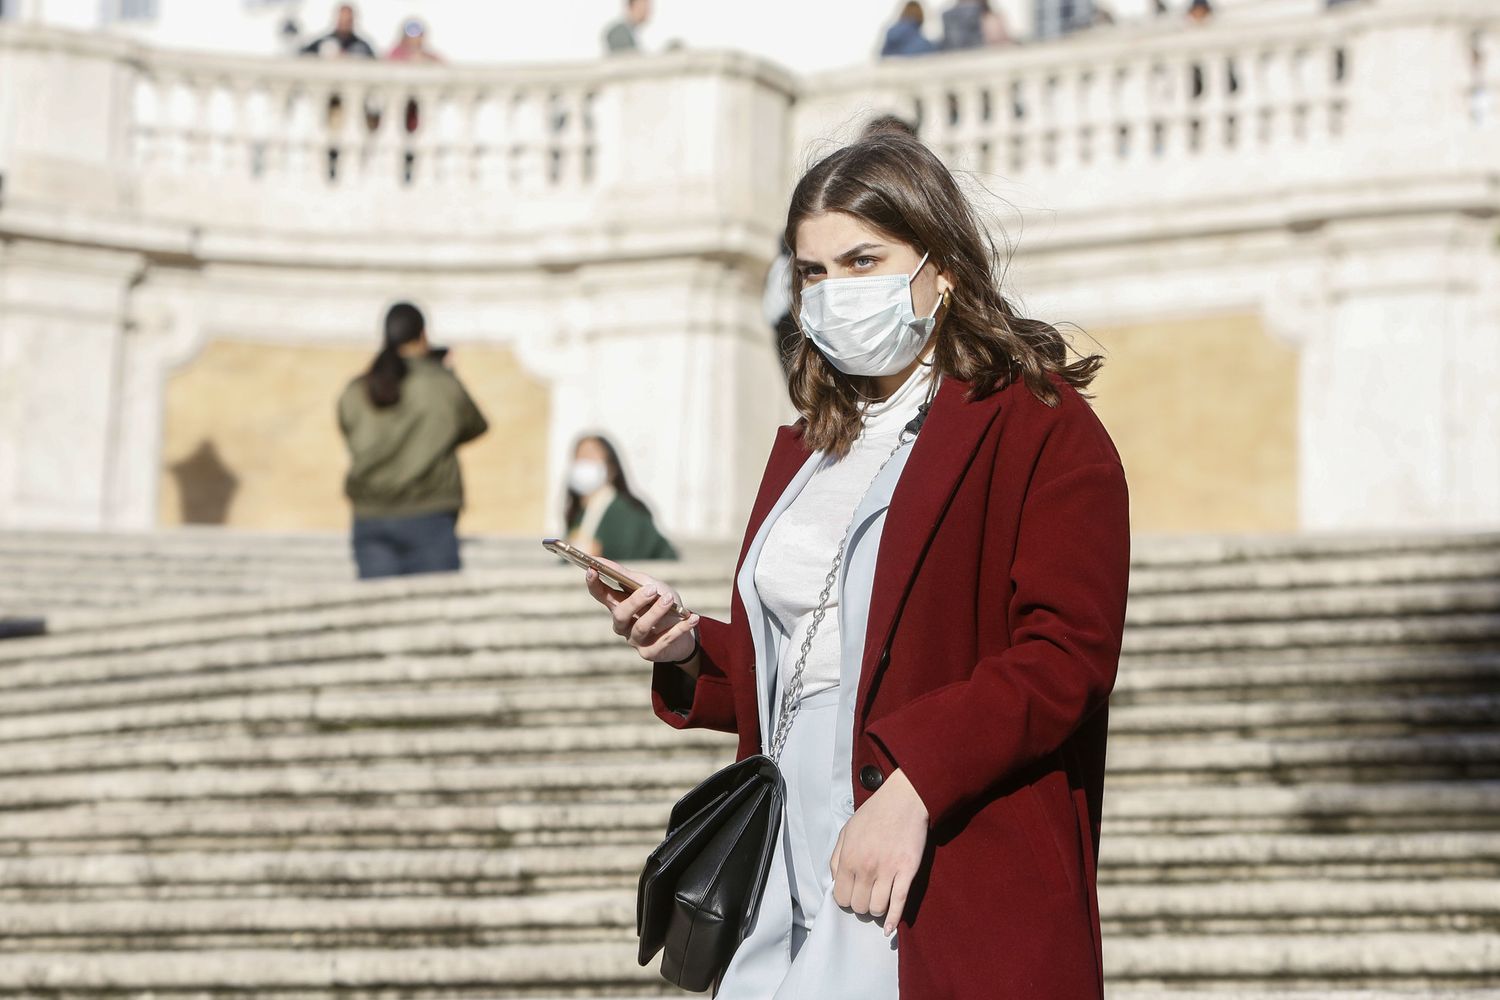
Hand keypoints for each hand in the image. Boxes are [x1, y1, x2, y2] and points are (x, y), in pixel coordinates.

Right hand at [584, 556, 699, 667]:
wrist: (686, 631)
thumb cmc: (664, 604)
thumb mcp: (650, 585)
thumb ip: (630, 577)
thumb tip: (605, 562)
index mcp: (619, 605)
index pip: (600, 595)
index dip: (594, 584)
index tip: (592, 569)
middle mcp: (623, 624)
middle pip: (619, 614)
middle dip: (634, 601)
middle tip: (651, 590)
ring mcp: (635, 640)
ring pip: (640, 628)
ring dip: (656, 613)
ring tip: (669, 600)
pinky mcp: (651, 653)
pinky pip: (664, 640)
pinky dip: (679, 628)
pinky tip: (691, 617)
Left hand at [829, 768, 928, 935]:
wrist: (904, 800)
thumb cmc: (874, 813)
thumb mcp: (846, 831)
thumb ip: (837, 857)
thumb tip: (834, 881)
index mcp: (848, 858)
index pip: (841, 897)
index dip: (846, 899)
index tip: (852, 894)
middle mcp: (866, 868)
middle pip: (858, 906)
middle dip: (861, 905)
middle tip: (866, 896)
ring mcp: (888, 871)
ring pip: (877, 908)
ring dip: (876, 910)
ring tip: (878, 900)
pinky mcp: (907, 872)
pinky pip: (899, 903)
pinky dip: (893, 920)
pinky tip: (889, 929)